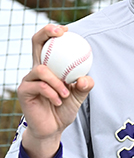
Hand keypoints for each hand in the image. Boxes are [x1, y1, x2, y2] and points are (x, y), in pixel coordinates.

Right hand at [17, 24, 93, 157]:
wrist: (53, 128)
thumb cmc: (65, 108)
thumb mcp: (79, 95)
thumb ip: (84, 85)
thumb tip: (85, 77)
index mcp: (50, 66)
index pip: (47, 43)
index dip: (52, 32)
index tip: (66, 29)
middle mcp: (37, 69)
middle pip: (36, 43)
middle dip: (46, 32)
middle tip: (60, 33)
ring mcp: (29, 80)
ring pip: (41, 69)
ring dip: (57, 81)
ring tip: (66, 93)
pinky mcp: (24, 92)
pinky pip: (39, 87)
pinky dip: (52, 93)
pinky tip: (59, 100)